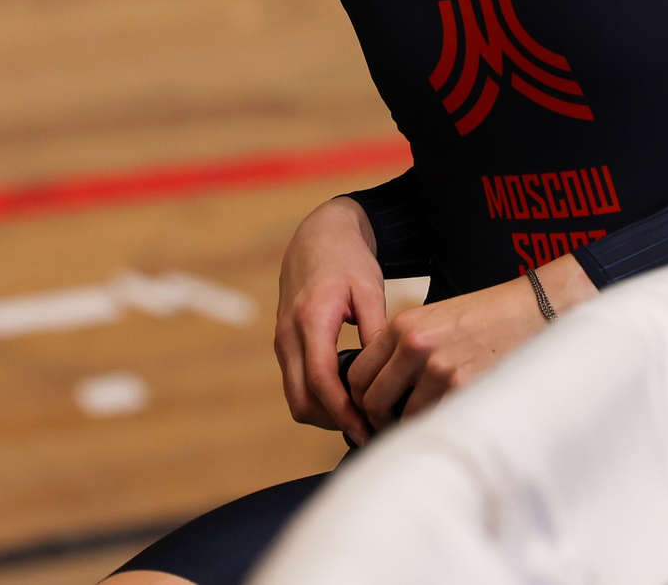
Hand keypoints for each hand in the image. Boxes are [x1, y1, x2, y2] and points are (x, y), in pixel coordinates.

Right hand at [274, 197, 387, 443]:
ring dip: (324, 413)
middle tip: (369, 428)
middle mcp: (289, 334)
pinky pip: (295, 384)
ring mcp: (282, 340)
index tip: (367, 430)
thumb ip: (375, 330)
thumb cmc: (346, 260)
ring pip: (295, 397)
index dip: (343, 412)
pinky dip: (317, 398)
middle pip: (301, 400)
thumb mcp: (369, 289)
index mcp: (311, 318)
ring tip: (362, 416)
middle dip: (333, 421)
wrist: (317, 236)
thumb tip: (385, 374)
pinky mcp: (284, 344)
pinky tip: (347, 396)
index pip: (320, 380)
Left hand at [347, 255, 594, 430]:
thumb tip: (381, 388)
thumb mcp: (436, 320)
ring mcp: (440, 370)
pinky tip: (450, 421)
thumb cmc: (489, 317)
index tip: (370, 409)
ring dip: (411, 427)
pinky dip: (439, 428)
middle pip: (372, 400)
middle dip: (378, 419)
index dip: (360, 398)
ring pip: (403, 419)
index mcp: (404, 326)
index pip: (358, 373)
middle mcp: (415, 347)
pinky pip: (435, 424)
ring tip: (427, 423)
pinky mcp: (465, 390)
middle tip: (391, 427)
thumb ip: (405, 349)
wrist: (535, 310)